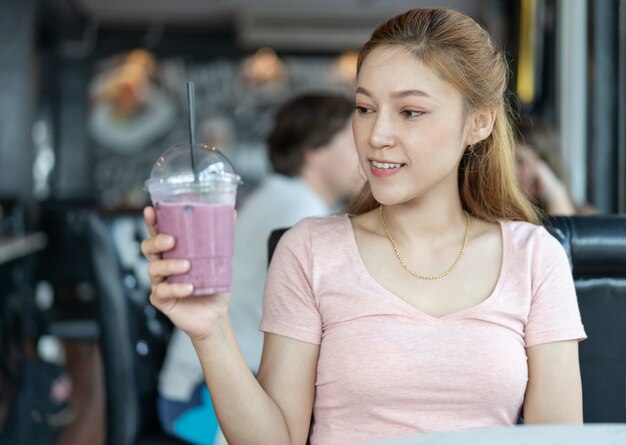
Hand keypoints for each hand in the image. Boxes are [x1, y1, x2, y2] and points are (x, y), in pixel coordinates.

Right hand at [140, 206, 229, 340]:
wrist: (215, 315)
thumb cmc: (213, 285)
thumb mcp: (220, 259)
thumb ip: (222, 237)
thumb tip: (231, 212)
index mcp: (172, 251)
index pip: (158, 232)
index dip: (151, 222)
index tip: (150, 211)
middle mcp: (162, 264)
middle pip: (148, 248)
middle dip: (156, 241)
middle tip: (171, 241)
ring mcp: (159, 282)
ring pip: (154, 268)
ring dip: (170, 265)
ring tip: (187, 266)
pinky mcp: (161, 299)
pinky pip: (162, 291)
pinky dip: (176, 288)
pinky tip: (189, 287)